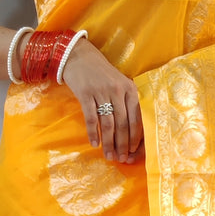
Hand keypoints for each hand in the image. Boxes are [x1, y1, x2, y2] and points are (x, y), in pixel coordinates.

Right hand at [58, 38, 143, 162]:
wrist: (78, 56)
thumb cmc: (100, 73)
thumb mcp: (118, 83)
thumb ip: (126, 102)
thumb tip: (131, 130)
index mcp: (130, 89)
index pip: (136, 117)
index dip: (135, 137)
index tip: (133, 152)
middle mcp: (117, 90)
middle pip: (123, 123)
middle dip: (122, 144)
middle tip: (120, 159)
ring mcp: (101, 92)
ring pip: (108, 123)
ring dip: (109, 143)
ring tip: (109, 156)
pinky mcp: (85, 94)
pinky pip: (91, 118)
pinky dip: (93, 133)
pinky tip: (94, 144)